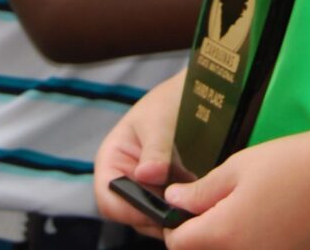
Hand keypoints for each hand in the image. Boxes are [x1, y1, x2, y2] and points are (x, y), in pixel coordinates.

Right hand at [94, 72, 185, 233]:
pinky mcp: (166, 191)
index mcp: (111, 160)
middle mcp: (125, 178)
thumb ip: (155, 149)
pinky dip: (183, 210)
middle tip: (183, 211)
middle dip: (155, 215)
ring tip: (195, 205)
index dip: (128, 209)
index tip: (156, 209)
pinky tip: (201, 202)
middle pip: (131, 213)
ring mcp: (146, 186)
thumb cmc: (170, 100)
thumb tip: (146, 174)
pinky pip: (170, 209)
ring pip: (153, 215)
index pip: (108, 198)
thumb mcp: (160, 121)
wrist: (196, 95)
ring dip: (171, 214)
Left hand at [162, 128, 309, 249]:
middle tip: (217, 209)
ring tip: (250, 214)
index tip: (186, 209)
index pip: (178, 244)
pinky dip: (264, 245)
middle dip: (203, 238)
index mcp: (224, 234)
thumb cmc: (295, 163)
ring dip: (233, 243)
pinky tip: (277, 225)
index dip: (177, 225)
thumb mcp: (239, 167)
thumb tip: (173, 201)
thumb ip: (201, 191)